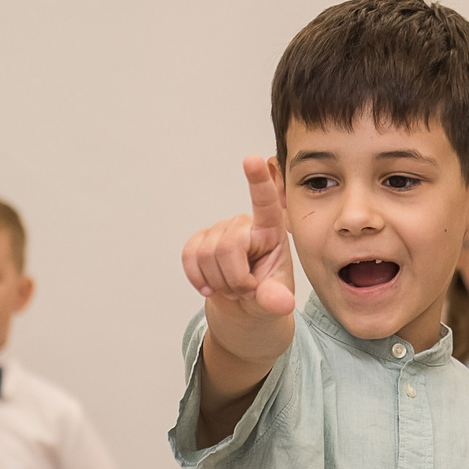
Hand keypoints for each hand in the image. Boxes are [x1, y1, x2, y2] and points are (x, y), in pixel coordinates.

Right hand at [180, 157, 296, 350]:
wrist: (245, 309)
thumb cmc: (267, 296)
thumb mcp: (277, 300)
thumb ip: (276, 299)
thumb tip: (279, 302)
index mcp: (271, 231)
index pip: (265, 202)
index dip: (259, 180)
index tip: (252, 159)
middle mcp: (244, 224)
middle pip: (227, 247)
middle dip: (234, 279)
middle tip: (245, 291)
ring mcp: (220, 231)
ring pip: (205, 255)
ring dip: (217, 282)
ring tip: (232, 288)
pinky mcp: (199, 240)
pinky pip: (189, 256)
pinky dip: (197, 278)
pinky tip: (209, 286)